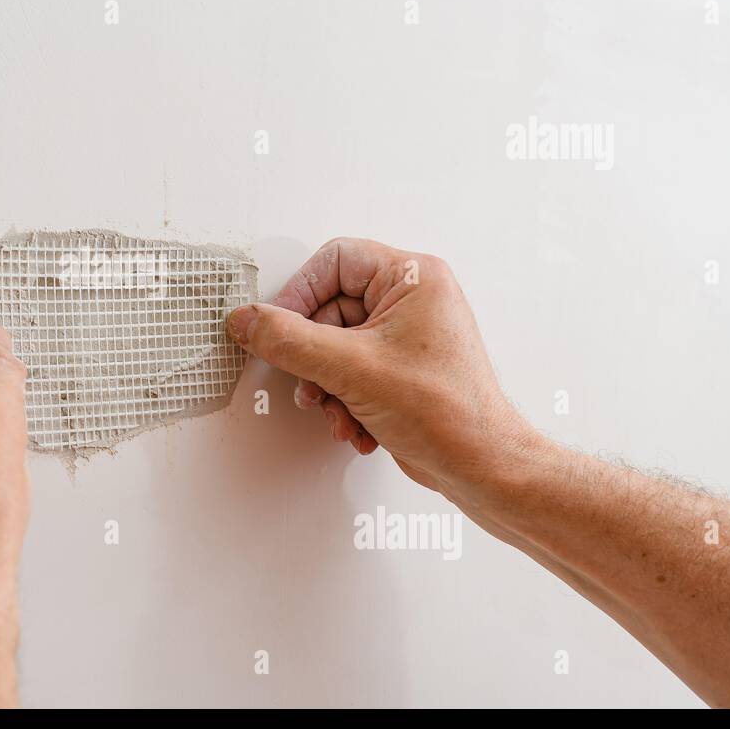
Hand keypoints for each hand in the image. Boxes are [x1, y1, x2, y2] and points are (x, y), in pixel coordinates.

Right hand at [227, 238, 537, 506]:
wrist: (481, 467)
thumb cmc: (448, 412)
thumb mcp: (351, 369)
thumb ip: (289, 341)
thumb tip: (247, 320)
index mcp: (414, 277)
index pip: (334, 261)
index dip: (299, 294)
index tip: (276, 327)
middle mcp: (412, 299)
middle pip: (329, 309)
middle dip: (313, 357)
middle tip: (310, 382)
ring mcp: (405, 336)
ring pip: (334, 345)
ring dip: (326, 385)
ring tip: (336, 410)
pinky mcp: (399, 370)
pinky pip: (349, 371)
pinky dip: (343, 400)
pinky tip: (355, 425)